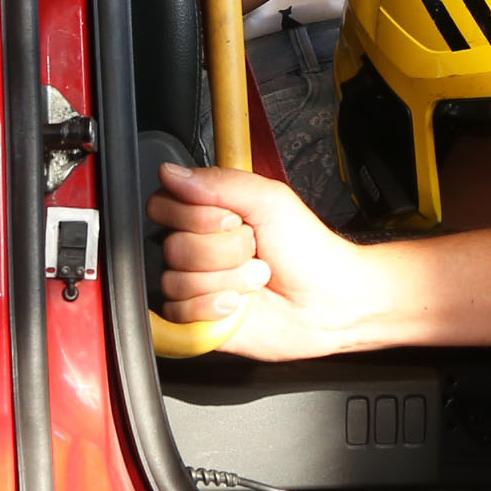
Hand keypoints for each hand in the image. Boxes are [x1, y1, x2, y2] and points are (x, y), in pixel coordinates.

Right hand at [145, 163, 394, 359]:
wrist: (327, 301)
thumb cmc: (307, 250)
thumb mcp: (270, 200)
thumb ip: (219, 182)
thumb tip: (171, 174)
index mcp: (208, 213)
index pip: (163, 205)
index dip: (195, 215)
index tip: (231, 220)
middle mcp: (197, 246)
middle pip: (173, 245)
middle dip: (224, 251)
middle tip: (254, 251)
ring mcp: (196, 282)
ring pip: (177, 280)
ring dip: (226, 280)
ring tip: (255, 279)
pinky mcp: (198, 316)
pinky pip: (179, 311)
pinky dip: (214, 307)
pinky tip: (238, 304)